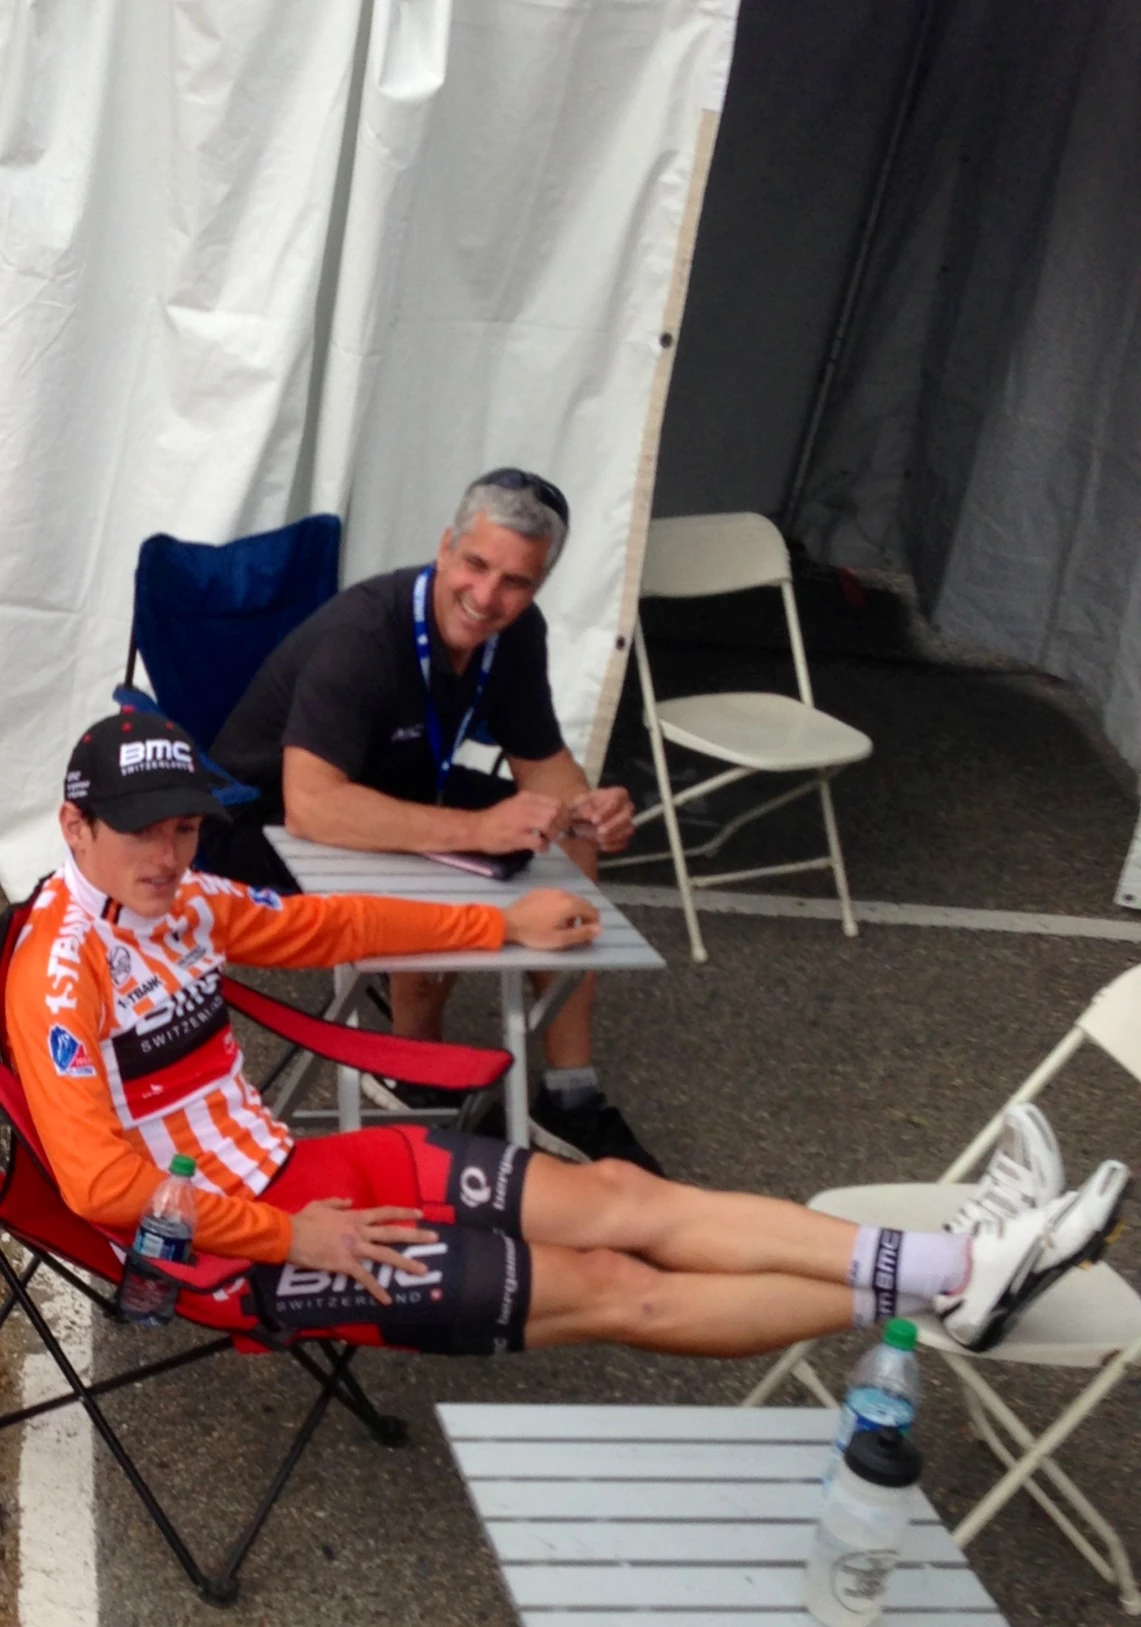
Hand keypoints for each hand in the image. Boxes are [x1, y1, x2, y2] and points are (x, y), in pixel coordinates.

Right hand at [286, 1199, 437, 1305]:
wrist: (290, 1235)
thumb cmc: (304, 1219)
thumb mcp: (321, 1204)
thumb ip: (337, 1202)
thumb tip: (349, 1201)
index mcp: (355, 1216)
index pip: (385, 1213)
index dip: (404, 1213)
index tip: (420, 1214)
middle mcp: (360, 1231)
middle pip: (393, 1233)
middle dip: (415, 1236)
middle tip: (435, 1238)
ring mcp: (355, 1248)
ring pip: (386, 1255)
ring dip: (406, 1263)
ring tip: (423, 1270)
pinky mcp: (346, 1265)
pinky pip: (365, 1278)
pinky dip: (377, 1290)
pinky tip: (388, 1300)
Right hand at [474, 791, 563, 853]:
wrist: (477, 828)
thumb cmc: (497, 818)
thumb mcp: (515, 804)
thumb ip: (533, 806)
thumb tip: (553, 813)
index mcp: (526, 798)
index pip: (554, 802)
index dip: (562, 814)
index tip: (561, 822)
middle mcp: (525, 807)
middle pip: (554, 813)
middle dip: (559, 824)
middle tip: (556, 832)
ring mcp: (521, 822)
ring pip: (548, 824)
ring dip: (553, 835)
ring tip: (548, 840)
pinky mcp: (517, 837)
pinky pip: (539, 842)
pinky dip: (543, 847)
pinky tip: (541, 849)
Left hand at [503, 888, 600, 949]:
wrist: (508, 922)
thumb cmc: (535, 934)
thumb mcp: (560, 939)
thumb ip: (582, 934)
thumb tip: (600, 929)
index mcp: (570, 904)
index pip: (592, 910)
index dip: (594, 923)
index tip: (587, 935)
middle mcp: (563, 893)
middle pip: (582, 903)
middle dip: (583, 918)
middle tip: (575, 932)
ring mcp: (550, 890)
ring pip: (569, 899)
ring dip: (571, 912)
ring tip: (561, 926)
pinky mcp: (540, 891)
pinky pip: (556, 897)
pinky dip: (559, 906)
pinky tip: (548, 917)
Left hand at [567, 786, 634, 852]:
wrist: (585, 817)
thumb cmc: (585, 805)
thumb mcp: (580, 801)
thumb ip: (583, 805)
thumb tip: (588, 814)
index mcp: (618, 794)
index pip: (616, 800)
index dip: (606, 810)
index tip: (594, 819)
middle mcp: (627, 807)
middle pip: (626, 816)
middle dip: (612, 825)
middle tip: (599, 831)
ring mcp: (628, 822)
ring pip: (627, 830)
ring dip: (612, 836)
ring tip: (597, 839)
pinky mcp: (626, 836)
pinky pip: (624, 842)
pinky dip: (613, 845)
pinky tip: (601, 845)